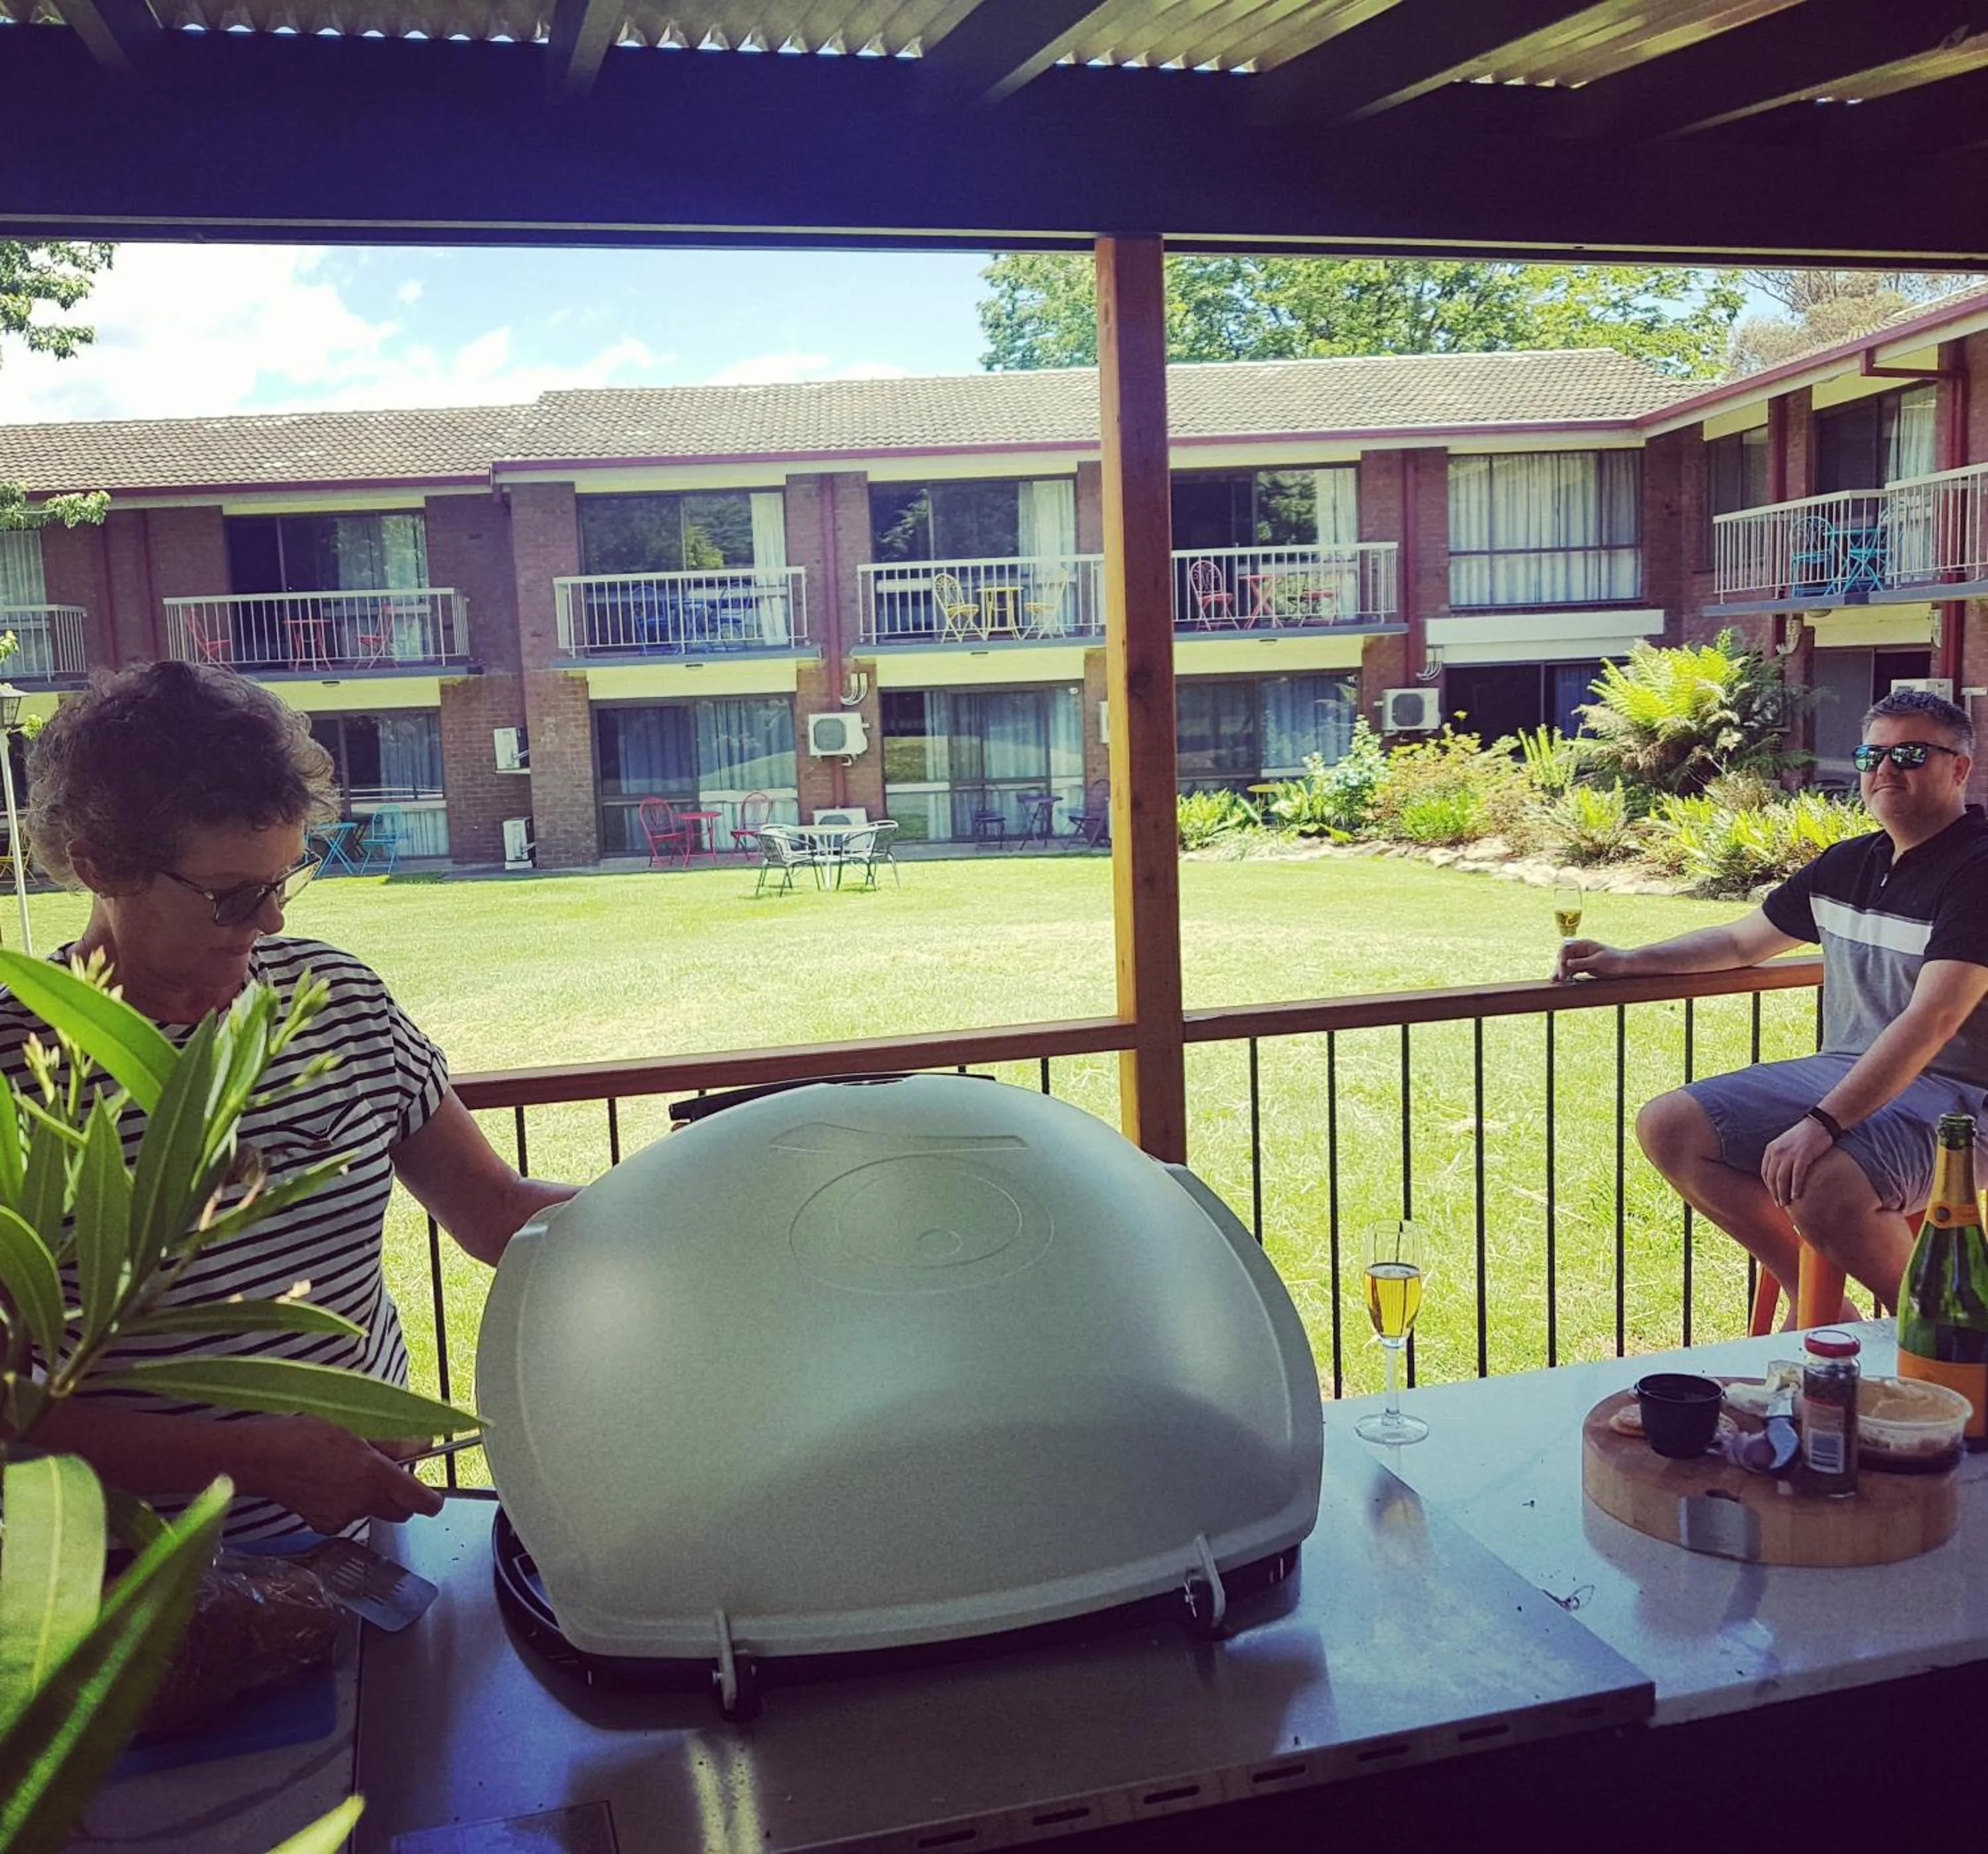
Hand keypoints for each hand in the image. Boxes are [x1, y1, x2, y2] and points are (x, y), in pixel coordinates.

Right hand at [238, 1415, 445, 1533]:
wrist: (266, 1459)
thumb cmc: (309, 1434)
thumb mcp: (358, 1429)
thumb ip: (395, 1443)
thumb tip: (425, 1446)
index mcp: (376, 1475)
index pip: (421, 1502)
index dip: (432, 1500)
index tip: (432, 1494)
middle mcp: (364, 1501)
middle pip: (401, 1512)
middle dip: (402, 1498)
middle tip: (389, 1474)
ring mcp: (344, 1517)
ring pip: (373, 1512)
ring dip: (372, 1498)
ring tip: (349, 1473)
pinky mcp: (325, 1526)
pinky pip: (349, 1517)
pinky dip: (347, 1505)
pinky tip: (329, 1486)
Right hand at [1556, 937, 1628, 982]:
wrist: (1627, 967)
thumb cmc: (1615, 960)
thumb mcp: (1598, 961)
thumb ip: (1582, 962)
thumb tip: (1566, 963)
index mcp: (1584, 944)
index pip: (1566, 948)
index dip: (1562, 956)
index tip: (1563, 966)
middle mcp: (1581, 951)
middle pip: (1564, 957)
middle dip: (1559, 966)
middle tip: (1558, 978)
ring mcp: (1582, 959)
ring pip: (1567, 965)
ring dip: (1561, 972)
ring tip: (1554, 981)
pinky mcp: (1585, 968)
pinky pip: (1572, 971)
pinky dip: (1567, 976)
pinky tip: (1563, 982)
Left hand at [1760, 1113, 1836, 1209]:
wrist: (1820, 1123)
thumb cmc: (1805, 1136)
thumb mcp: (1786, 1144)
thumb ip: (1781, 1157)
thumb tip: (1780, 1174)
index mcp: (1771, 1149)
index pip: (1765, 1172)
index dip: (1769, 1186)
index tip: (1773, 1195)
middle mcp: (1777, 1151)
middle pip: (1772, 1178)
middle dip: (1774, 1193)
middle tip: (1779, 1204)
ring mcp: (1789, 1154)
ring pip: (1782, 1179)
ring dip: (1783, 1194)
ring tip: (1786, 1203)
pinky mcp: (1803, 1156)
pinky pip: (1796, 1176)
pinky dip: (1796, 1187)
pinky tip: (1797, 1196)